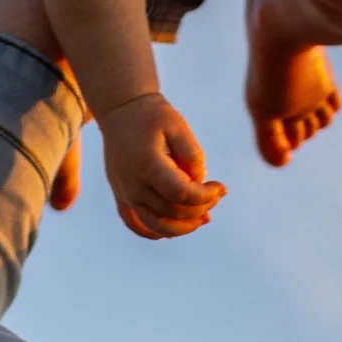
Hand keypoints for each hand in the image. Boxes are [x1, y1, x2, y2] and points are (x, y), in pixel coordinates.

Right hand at [100, 92, 225, 239]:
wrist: (120, 109)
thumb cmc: (153, 115)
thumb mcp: (178, 125)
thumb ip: (192, 155)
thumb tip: (199, 182)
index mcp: (148, 164)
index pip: (181, 194)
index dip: (206, 196)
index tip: (221, 186)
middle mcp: (133, 184)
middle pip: (172, 213)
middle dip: (200, 208)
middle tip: (216, 195)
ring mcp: (124, 192)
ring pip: (156, 225)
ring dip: (183, 227)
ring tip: (203, 217)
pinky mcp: (120, 195)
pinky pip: (136, 224)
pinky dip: (156, 232)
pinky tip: (174, 229)